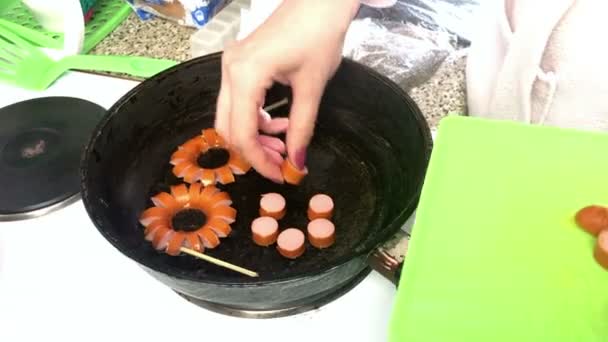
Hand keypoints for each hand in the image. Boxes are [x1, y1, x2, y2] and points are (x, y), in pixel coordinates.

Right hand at [214, 0, 359, 181]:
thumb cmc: (319, 36)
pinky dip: (256, 118)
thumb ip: (302, 128)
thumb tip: (297, 164)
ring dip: (255, 135)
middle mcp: (229, 70)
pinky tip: (279, 123)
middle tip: (281, 164)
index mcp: (245, 74)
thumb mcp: (312, 87)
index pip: (243, 132)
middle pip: (229, 126)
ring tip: (284, 145)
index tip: (280, 175)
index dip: (260, 161)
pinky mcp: (239, 62)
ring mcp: (231, 65)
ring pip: (232, 115)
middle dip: (254, 150)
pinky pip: (239, 100)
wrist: (319, 0)